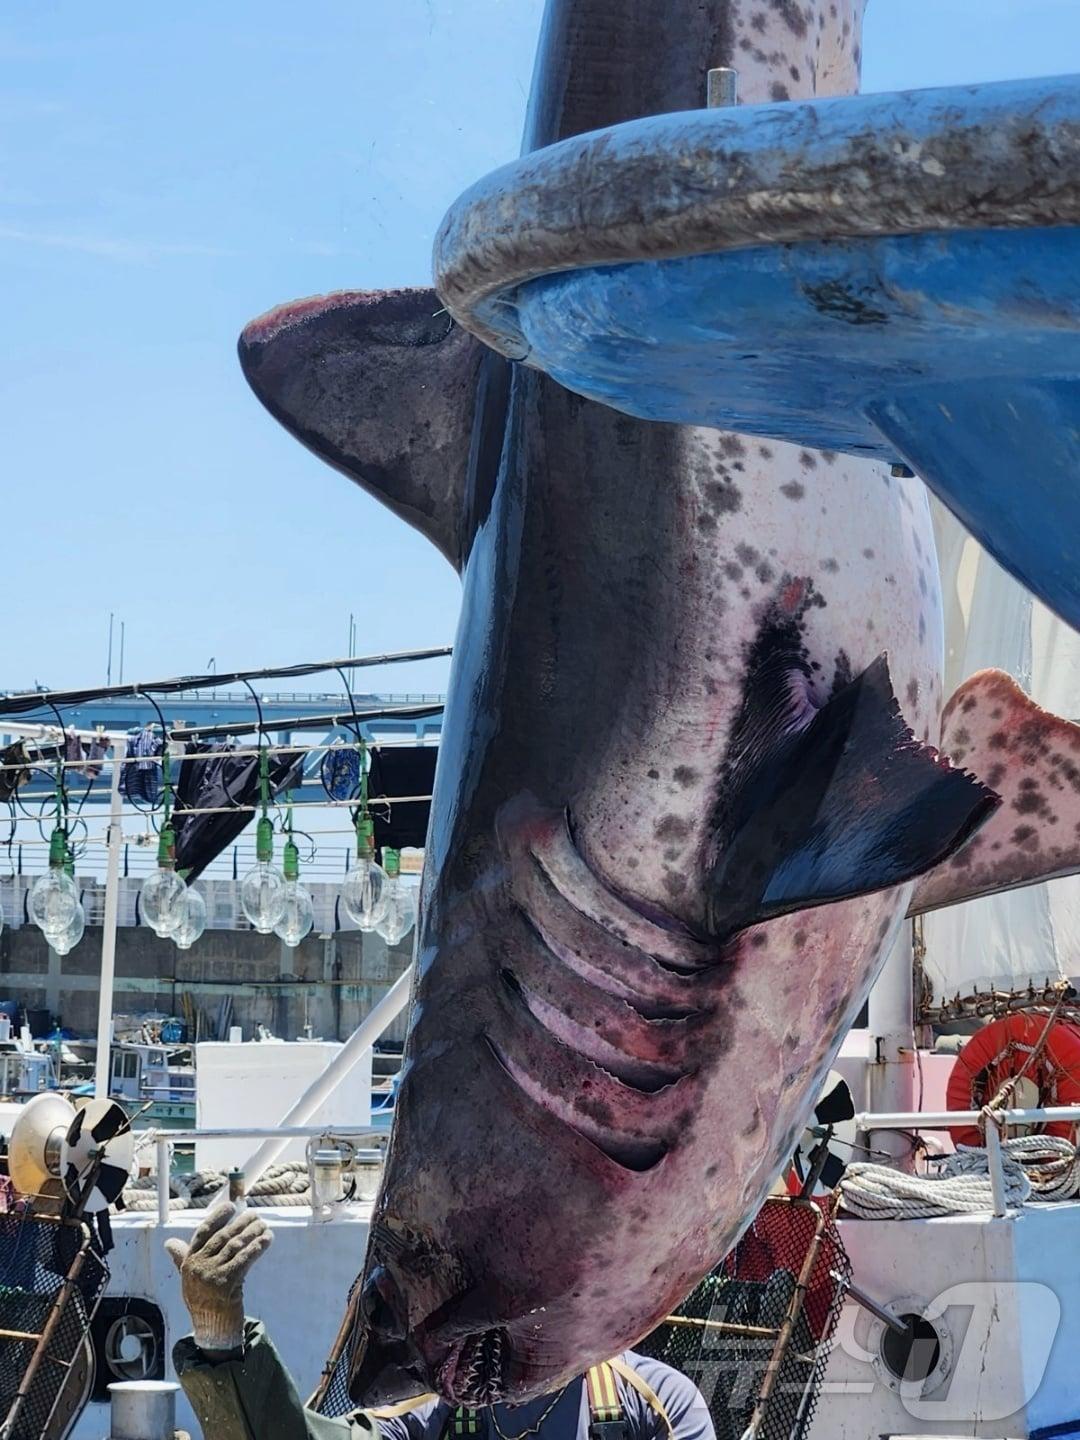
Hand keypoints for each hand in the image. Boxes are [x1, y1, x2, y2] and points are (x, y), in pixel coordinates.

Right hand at [165, 1202, 272, 1352]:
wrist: (210, 1329)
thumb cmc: (202, 1300)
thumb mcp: (188, 1279)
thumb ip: (181, 1259)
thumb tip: (169, 1243)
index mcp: (189, 1262)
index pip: (203, 1232)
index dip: (217, 1217)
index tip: (230, 1206)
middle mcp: (198, 1266)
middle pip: (223, 1237)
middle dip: (241, 1224)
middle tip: (255, 1216)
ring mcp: (212, 1275)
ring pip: (235, 1246)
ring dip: (252, 1233)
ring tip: (263, 1225)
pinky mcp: (227, 1283)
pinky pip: (245, 1259)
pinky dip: (257, 1247)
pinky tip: (267, 1240)